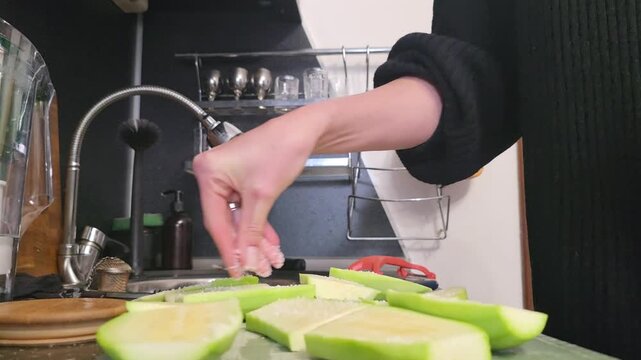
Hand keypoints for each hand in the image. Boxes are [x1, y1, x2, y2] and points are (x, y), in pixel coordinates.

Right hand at [192, 109, 325, 276]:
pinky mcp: (243, 183)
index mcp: (209, 172)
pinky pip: (248, 211)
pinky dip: (259, 227)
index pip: (215, 221)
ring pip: (240, 220)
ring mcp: (228, 180)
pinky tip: (269, 244)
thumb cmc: (282, 147)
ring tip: (268, 260)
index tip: (236, 269)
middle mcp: (214, 175)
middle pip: (227, 222)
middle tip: (257, 268)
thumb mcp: (263, 194)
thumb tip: (245, 257)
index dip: (227, 249)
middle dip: (245, 246)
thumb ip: (251, 230)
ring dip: (254, 240)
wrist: (304, 130)